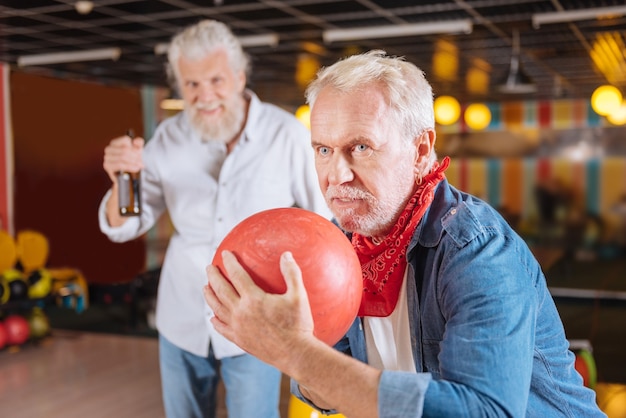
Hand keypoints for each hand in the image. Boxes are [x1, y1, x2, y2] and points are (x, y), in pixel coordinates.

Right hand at [103, 134, 144, 182]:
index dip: (135, 147)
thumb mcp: (137, 150)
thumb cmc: (132, 159)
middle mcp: (109, 148)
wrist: (127, 174)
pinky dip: (129, 167)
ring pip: (123, 157)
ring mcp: (107, 157)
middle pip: (125, 149)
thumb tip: (135, 141)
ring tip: (139, 166)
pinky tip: (135, 168)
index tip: (139, 154)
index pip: (126, 140)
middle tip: (141, 162)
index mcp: (115, 142)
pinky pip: (120, 165)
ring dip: (134, 162)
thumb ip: (139, 142)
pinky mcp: (107, 165)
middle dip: (135, 156)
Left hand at [203, 250, 315, 367]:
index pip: (237, 275)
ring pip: (217, 308)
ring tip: (205, 287)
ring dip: (209, 296)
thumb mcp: (299, 296)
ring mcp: (238, 328)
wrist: (295, 354)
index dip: (230, 263)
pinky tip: (213, 318)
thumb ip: (292, 273)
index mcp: (254, 299)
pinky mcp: (239, 340)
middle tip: (209, 267)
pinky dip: (215, 322)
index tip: (225, 254)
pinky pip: (222, 329)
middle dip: (213, 276)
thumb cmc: (299, 324)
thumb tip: (286, 254)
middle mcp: (241, 312)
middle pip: (221, 290)